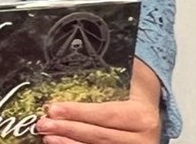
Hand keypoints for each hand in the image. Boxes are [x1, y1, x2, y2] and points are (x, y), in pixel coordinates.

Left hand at [35, 59, 161, 143]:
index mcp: (142, 116)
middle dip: (68, 129)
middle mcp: (141, 138)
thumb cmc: (135, 90)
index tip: (54, 108)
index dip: (78, 113)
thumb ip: (107, 73)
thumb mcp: (130, 79)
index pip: (106, 114)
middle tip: (44, 123)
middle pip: (100, 135)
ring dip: (68, 142)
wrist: (151, 109)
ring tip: (47, 134)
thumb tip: (73, 59)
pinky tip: (59, 142)